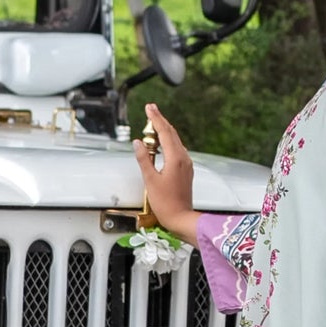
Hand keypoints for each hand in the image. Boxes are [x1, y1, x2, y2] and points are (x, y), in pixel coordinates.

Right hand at [132, 102, 197, 240]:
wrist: (181, 218)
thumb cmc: (166, 203)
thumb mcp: (150, 180)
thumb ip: (144, 159)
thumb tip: (138, 143)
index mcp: (175, 158)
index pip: (164, 132)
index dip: (155, 118)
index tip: (149, 108)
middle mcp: (184, 159)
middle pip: (172, 133)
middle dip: (161, 121)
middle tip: (151, 110)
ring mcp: (187, 165)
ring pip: (176, 141)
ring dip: (165, 131)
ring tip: (155, 123)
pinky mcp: (186, 171)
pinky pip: (178, 150)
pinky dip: (169, 141)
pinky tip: (164, 143)